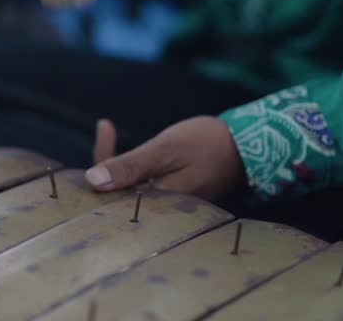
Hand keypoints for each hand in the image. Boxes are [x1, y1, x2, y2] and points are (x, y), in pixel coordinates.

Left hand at [86, 117, 246, 199]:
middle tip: (104, 132)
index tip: (98, 140)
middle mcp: (158, 211)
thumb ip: (129, 167)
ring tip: (108, 132)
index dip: (96, 176)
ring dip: (117, 161)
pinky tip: (120, 133)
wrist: (249, 146)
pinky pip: (142, 180)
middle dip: (103, 167)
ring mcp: (165, 202)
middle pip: (117, 194)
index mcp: (155, 207)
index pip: (111, 198)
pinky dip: (132, 161)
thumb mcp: (164, 151)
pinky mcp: (171, 192)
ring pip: (128, 185)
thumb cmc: (207, 145)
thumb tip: (93, 181)